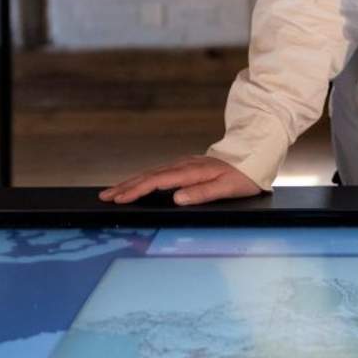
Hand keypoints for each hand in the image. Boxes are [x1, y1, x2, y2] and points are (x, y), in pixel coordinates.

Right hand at [98, 156, 264, 205]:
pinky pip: (158, 173)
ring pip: (151, 173)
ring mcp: (183, 164)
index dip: (136, 190)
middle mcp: (184, 165)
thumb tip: (176, 198)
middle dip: (125, 186)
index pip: (157, 182)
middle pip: (148, 176)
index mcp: (191, 171)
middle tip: (105, 197)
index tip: (120, 198)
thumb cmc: (242, 176)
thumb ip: (202, 193)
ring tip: (113, 192)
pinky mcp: (185, 167)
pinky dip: (143, 179)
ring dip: (131, 183)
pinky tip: (136, 184)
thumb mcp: (227, 187)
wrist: (253, 158)